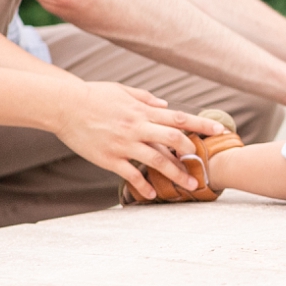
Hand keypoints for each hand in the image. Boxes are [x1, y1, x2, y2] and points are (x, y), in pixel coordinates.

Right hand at [48, 81, 224, 201]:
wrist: (64, 106)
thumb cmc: (94, 96)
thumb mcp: (123, 91)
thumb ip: (146, 98)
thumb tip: (166, 105)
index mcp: (143, 111)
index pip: (179, 118)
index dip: (202, 124)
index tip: (221, 130)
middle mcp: (137, 128)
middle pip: (174, 140)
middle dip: (193, 153)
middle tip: (208, 167)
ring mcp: (124, 144)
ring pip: (157, 161)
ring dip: (176, 175)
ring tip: (191, 186)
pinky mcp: (109, 158)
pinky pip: (130, 175)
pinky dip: (143, 186)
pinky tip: (153, 195)